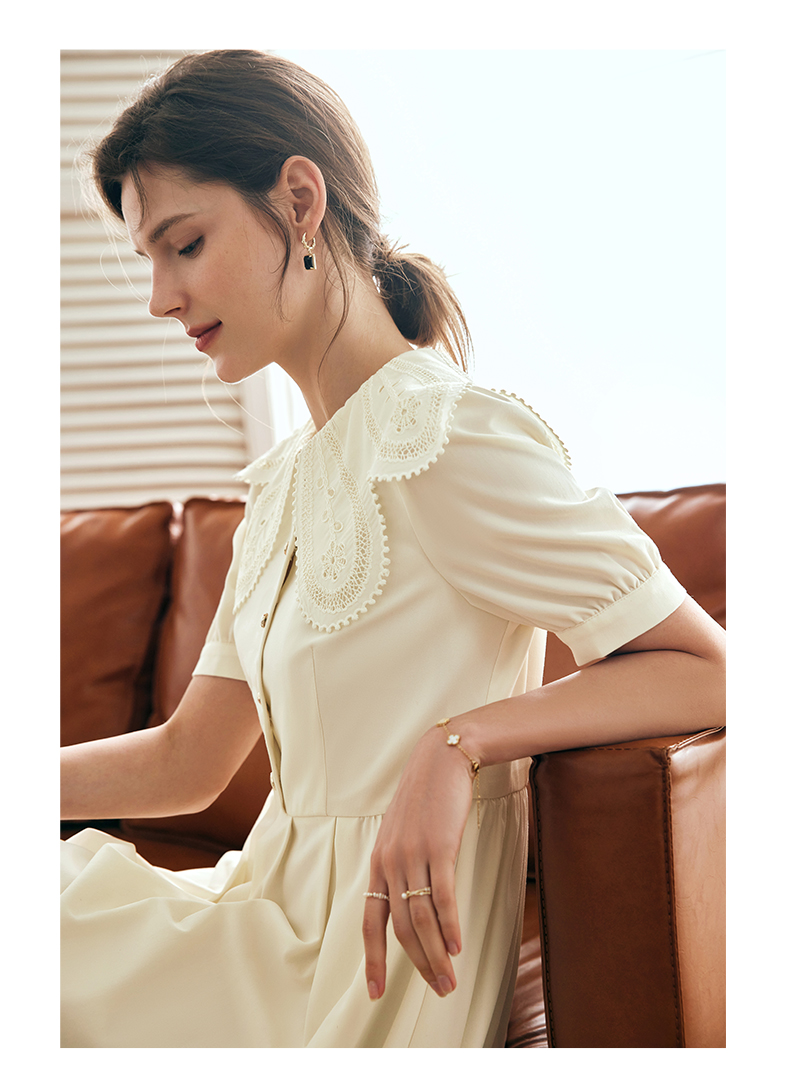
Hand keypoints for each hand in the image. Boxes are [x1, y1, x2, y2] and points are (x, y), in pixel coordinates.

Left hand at [362, 722, 475, 1000]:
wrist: (440, 759)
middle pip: (400, 928)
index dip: (373, 960)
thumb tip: (410, 903)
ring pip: (421, 919)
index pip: (370, 921)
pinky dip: (449, 926)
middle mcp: (390, 863)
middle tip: (438, 990)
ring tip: (450, 979)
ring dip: (436, 955)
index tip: (376, 993)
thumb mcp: (402, 834)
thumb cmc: (426, 798)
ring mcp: (413, 855)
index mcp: (378, 863)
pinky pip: (442, 896)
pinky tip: (457, 947)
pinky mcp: (439, 847)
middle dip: (417, 965)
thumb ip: (401, 866)